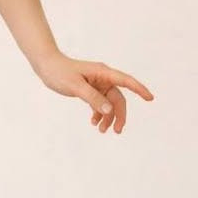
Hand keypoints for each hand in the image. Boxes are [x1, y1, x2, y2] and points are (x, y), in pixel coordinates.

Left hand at [33, 51, 153, 133]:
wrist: (46, 66)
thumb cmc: (60, 72)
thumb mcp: (75, 86)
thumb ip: (92, 98)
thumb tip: (108, 111)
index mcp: (103, 73)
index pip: (126, 81)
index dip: (139, 89)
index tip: (150, 98)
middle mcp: (103, 78)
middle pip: (118, 98)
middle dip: (119, 115)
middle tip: (117, 131)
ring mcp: (97, 84)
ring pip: (109, 103)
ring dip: (108, 117)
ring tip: (102, 131)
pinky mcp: (90, 89)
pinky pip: (100, 104)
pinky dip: (99, 114)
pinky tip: (94, 123)